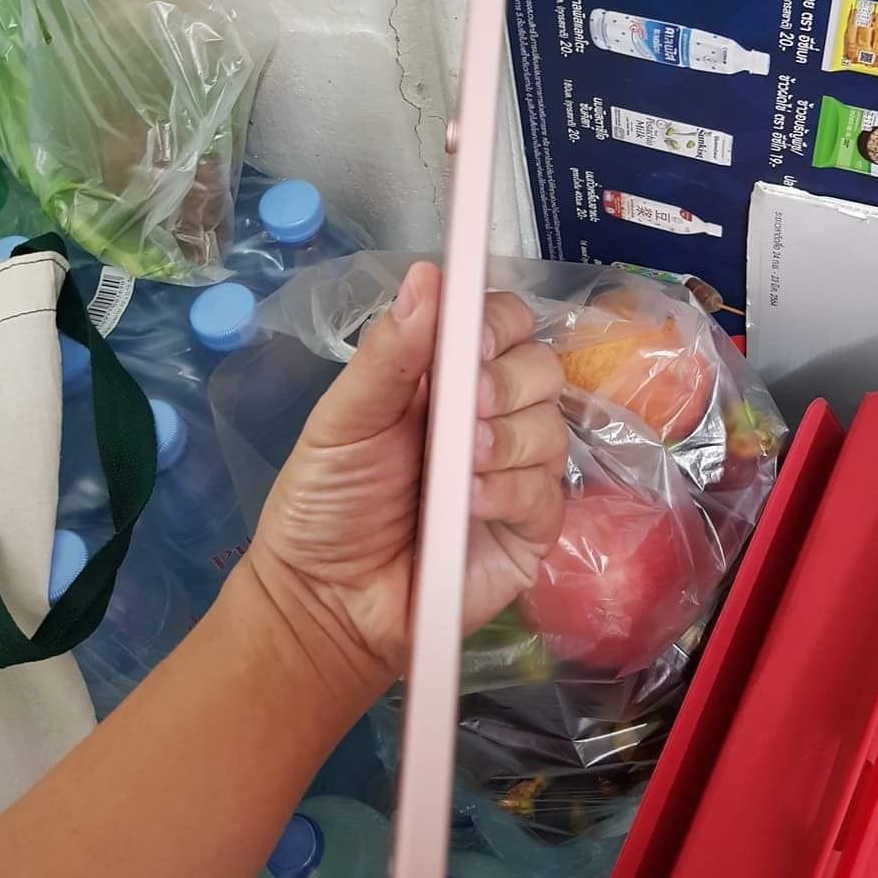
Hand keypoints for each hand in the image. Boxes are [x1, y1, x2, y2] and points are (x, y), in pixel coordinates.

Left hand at [248, 261, 567, 679]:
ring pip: (550, 426)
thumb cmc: (328, 503)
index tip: (471, 339)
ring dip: (503, 442)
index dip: (497, 322)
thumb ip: (389, 354)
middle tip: (462, 412)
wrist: (326, 601)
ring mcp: (517, 469)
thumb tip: (427, 276)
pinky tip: (468, 505)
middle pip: (540, 367)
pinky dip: (508, 491)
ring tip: (455, 470)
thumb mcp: (343, 420)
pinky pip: (547, 490)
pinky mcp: (532, 525)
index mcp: (446, 377)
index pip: (501, 323)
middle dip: (504, 383)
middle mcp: (491, 414)